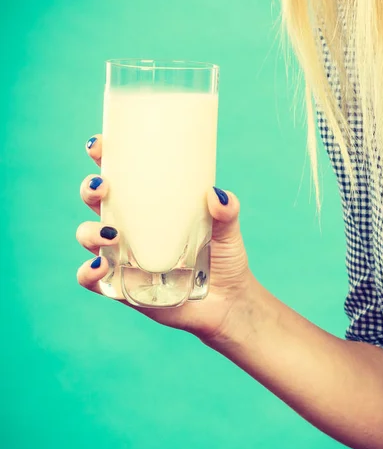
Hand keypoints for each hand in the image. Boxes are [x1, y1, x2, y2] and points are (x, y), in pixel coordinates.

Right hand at [76, 134, 253, 344]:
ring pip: (88, 237)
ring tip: (111, 234)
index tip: (100, 145)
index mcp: (150, 208)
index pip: (121, 177)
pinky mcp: (121, 287)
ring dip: (89, 231)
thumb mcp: (228, 232)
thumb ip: (227, 212)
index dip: (104, 158)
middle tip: (103, 186)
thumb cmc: (224, 260)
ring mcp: (122, 258)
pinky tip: (102, 265)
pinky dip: (89, 272)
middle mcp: (130, 229)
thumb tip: (216, 194)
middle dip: (90, 189)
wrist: (227, 304)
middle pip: (96, 202)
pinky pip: (92, 280)